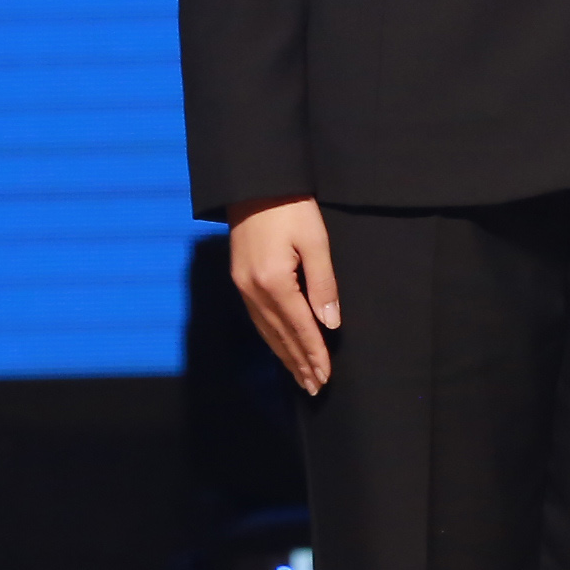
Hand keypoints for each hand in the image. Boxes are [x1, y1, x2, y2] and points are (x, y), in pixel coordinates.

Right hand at [228, 196, 339, 393]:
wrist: (254, 181)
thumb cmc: (291, 206)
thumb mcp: (315, 241)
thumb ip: (323, 284)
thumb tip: (330, 324)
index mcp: (274, 283)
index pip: (299, 328)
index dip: (314, 354)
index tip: (326, 377)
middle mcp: (253, 290)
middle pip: (279, 336)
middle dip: (299, 363)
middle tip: (314, 388)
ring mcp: (242, 286)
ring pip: (265, 331)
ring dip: (284, 356)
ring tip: (300, 376)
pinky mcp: (239, 278)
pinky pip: (257, 319)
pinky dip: (270, 338)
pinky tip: (279, 346)